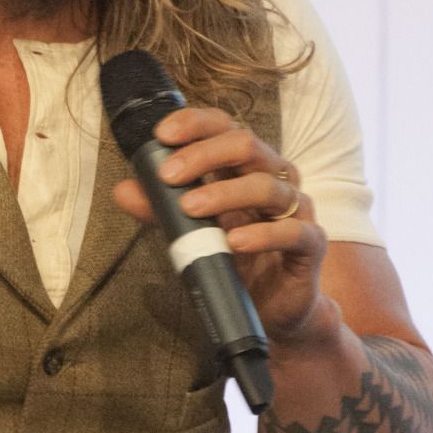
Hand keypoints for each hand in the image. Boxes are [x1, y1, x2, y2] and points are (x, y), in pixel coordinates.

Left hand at [111, 105, 330, 344]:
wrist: (272, 309)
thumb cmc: (235, 260)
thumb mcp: (191, 232)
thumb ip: (161, 210)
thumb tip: (121, 190)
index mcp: (246, 167)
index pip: (225, 128)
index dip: (196, 124)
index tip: (162, 135)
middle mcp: (274, 179)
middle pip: (247, 145)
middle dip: (203, 155)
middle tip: (168, 175)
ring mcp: (297, 210)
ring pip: (267, 186)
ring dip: (225, 193)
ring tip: (191, 208)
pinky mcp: (311, 245)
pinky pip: (294, 232)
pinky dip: (262, 235)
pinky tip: (234, 242)